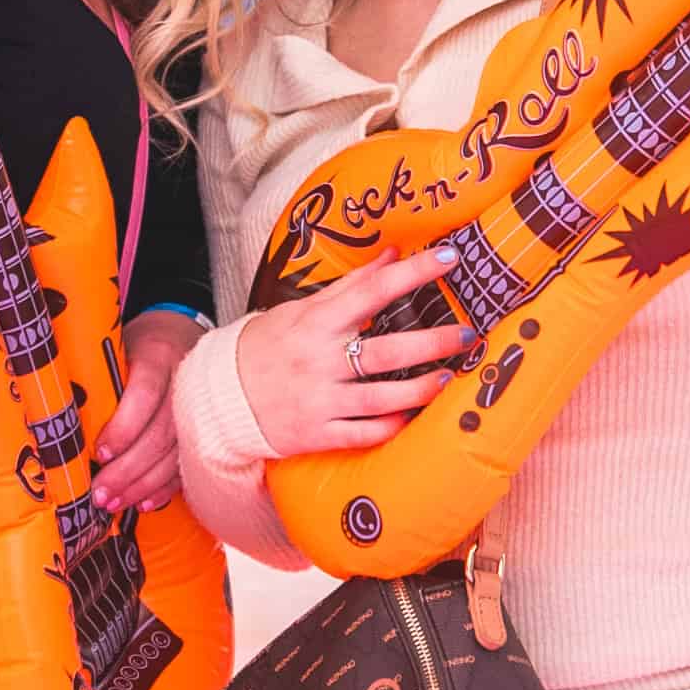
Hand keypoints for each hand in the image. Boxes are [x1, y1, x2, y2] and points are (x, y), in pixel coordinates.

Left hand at [93, 311, 203, 512]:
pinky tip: (145, 502)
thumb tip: (65, 417)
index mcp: (158, 355)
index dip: (124, 427)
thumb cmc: (137, 345)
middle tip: (101, 494)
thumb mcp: (116, 347)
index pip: (145, 394)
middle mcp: (184, 383)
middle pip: (160, 433)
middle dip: (128, 469)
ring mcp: (199, 408)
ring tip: (115, 503)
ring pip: (174, 454)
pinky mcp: (203, 429)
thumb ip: (100, 378)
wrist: (179, 334)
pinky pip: (187, 464)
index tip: (100, 453)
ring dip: (143, 484)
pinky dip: (166, 487)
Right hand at [235, 246, 476, 456]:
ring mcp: (319, 400)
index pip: (372, 291)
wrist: (221, 397)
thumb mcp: (302, 309)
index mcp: (316, 322)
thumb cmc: (267, 345)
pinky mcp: (318, 433)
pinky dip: (391, 426)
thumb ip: (350, 286)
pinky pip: (363, 434)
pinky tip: (413, 416)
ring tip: (448, 378)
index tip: (448, 258)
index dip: (413, 272)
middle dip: (432, 343)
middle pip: (386, 352)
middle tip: (467, 334)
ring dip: (421, 390)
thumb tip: (392, 254)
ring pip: (381, 398)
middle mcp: (320, 361)